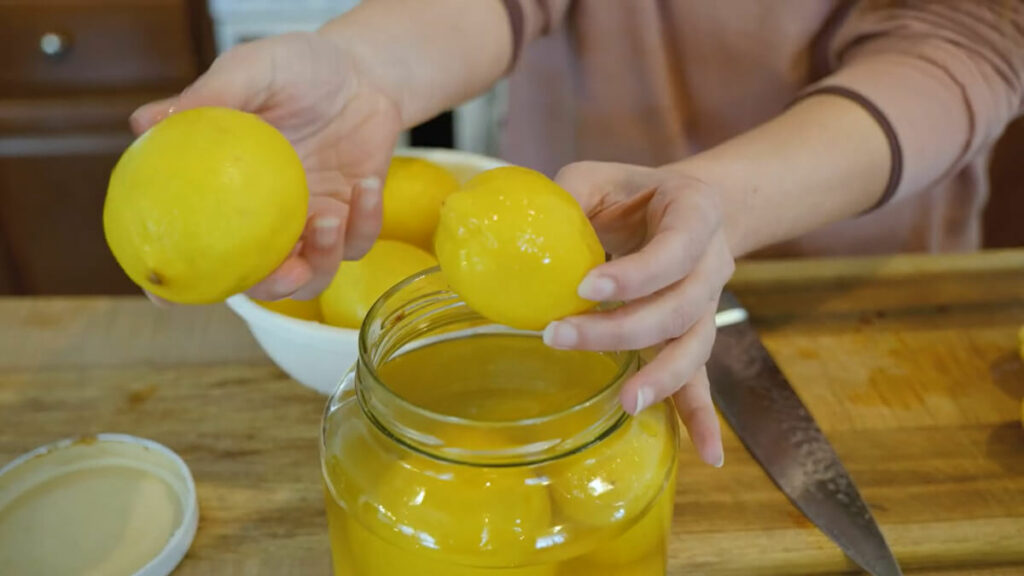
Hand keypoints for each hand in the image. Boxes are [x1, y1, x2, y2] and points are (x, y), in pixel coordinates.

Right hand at [131, 32, 402, 300]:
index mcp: (226, 192)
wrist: (361, 70)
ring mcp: (310, 225)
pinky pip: (360, 239)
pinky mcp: (355, 220)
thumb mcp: (252, 70)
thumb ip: (210, 97)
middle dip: (269, 288)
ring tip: (327, 218)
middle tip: (283, 271)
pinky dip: (365, 220)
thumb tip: (145, 123)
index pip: (193, 246)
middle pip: (259, 281)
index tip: (165, 295)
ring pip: (314, 274)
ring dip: (321, 257)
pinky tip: (365, 184)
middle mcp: (265, 220)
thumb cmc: (298, 69)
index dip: (177, 278)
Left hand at [546, 161, 734, 466]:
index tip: (583, 288)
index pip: (674, 250)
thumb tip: (516, 233)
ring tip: (626, 402)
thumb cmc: (633, 191)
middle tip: (560, 336)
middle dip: (622, 329)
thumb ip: (569, 196)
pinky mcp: (694, 334)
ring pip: (694, 346)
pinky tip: (708, 454)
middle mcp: (711, 263)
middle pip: (680, 307)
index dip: (635, 274)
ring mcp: (708, 304)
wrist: (685, 207)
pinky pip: (703, 378)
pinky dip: (703, 416)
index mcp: (695, 212)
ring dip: (662, 377)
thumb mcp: (599, 176)